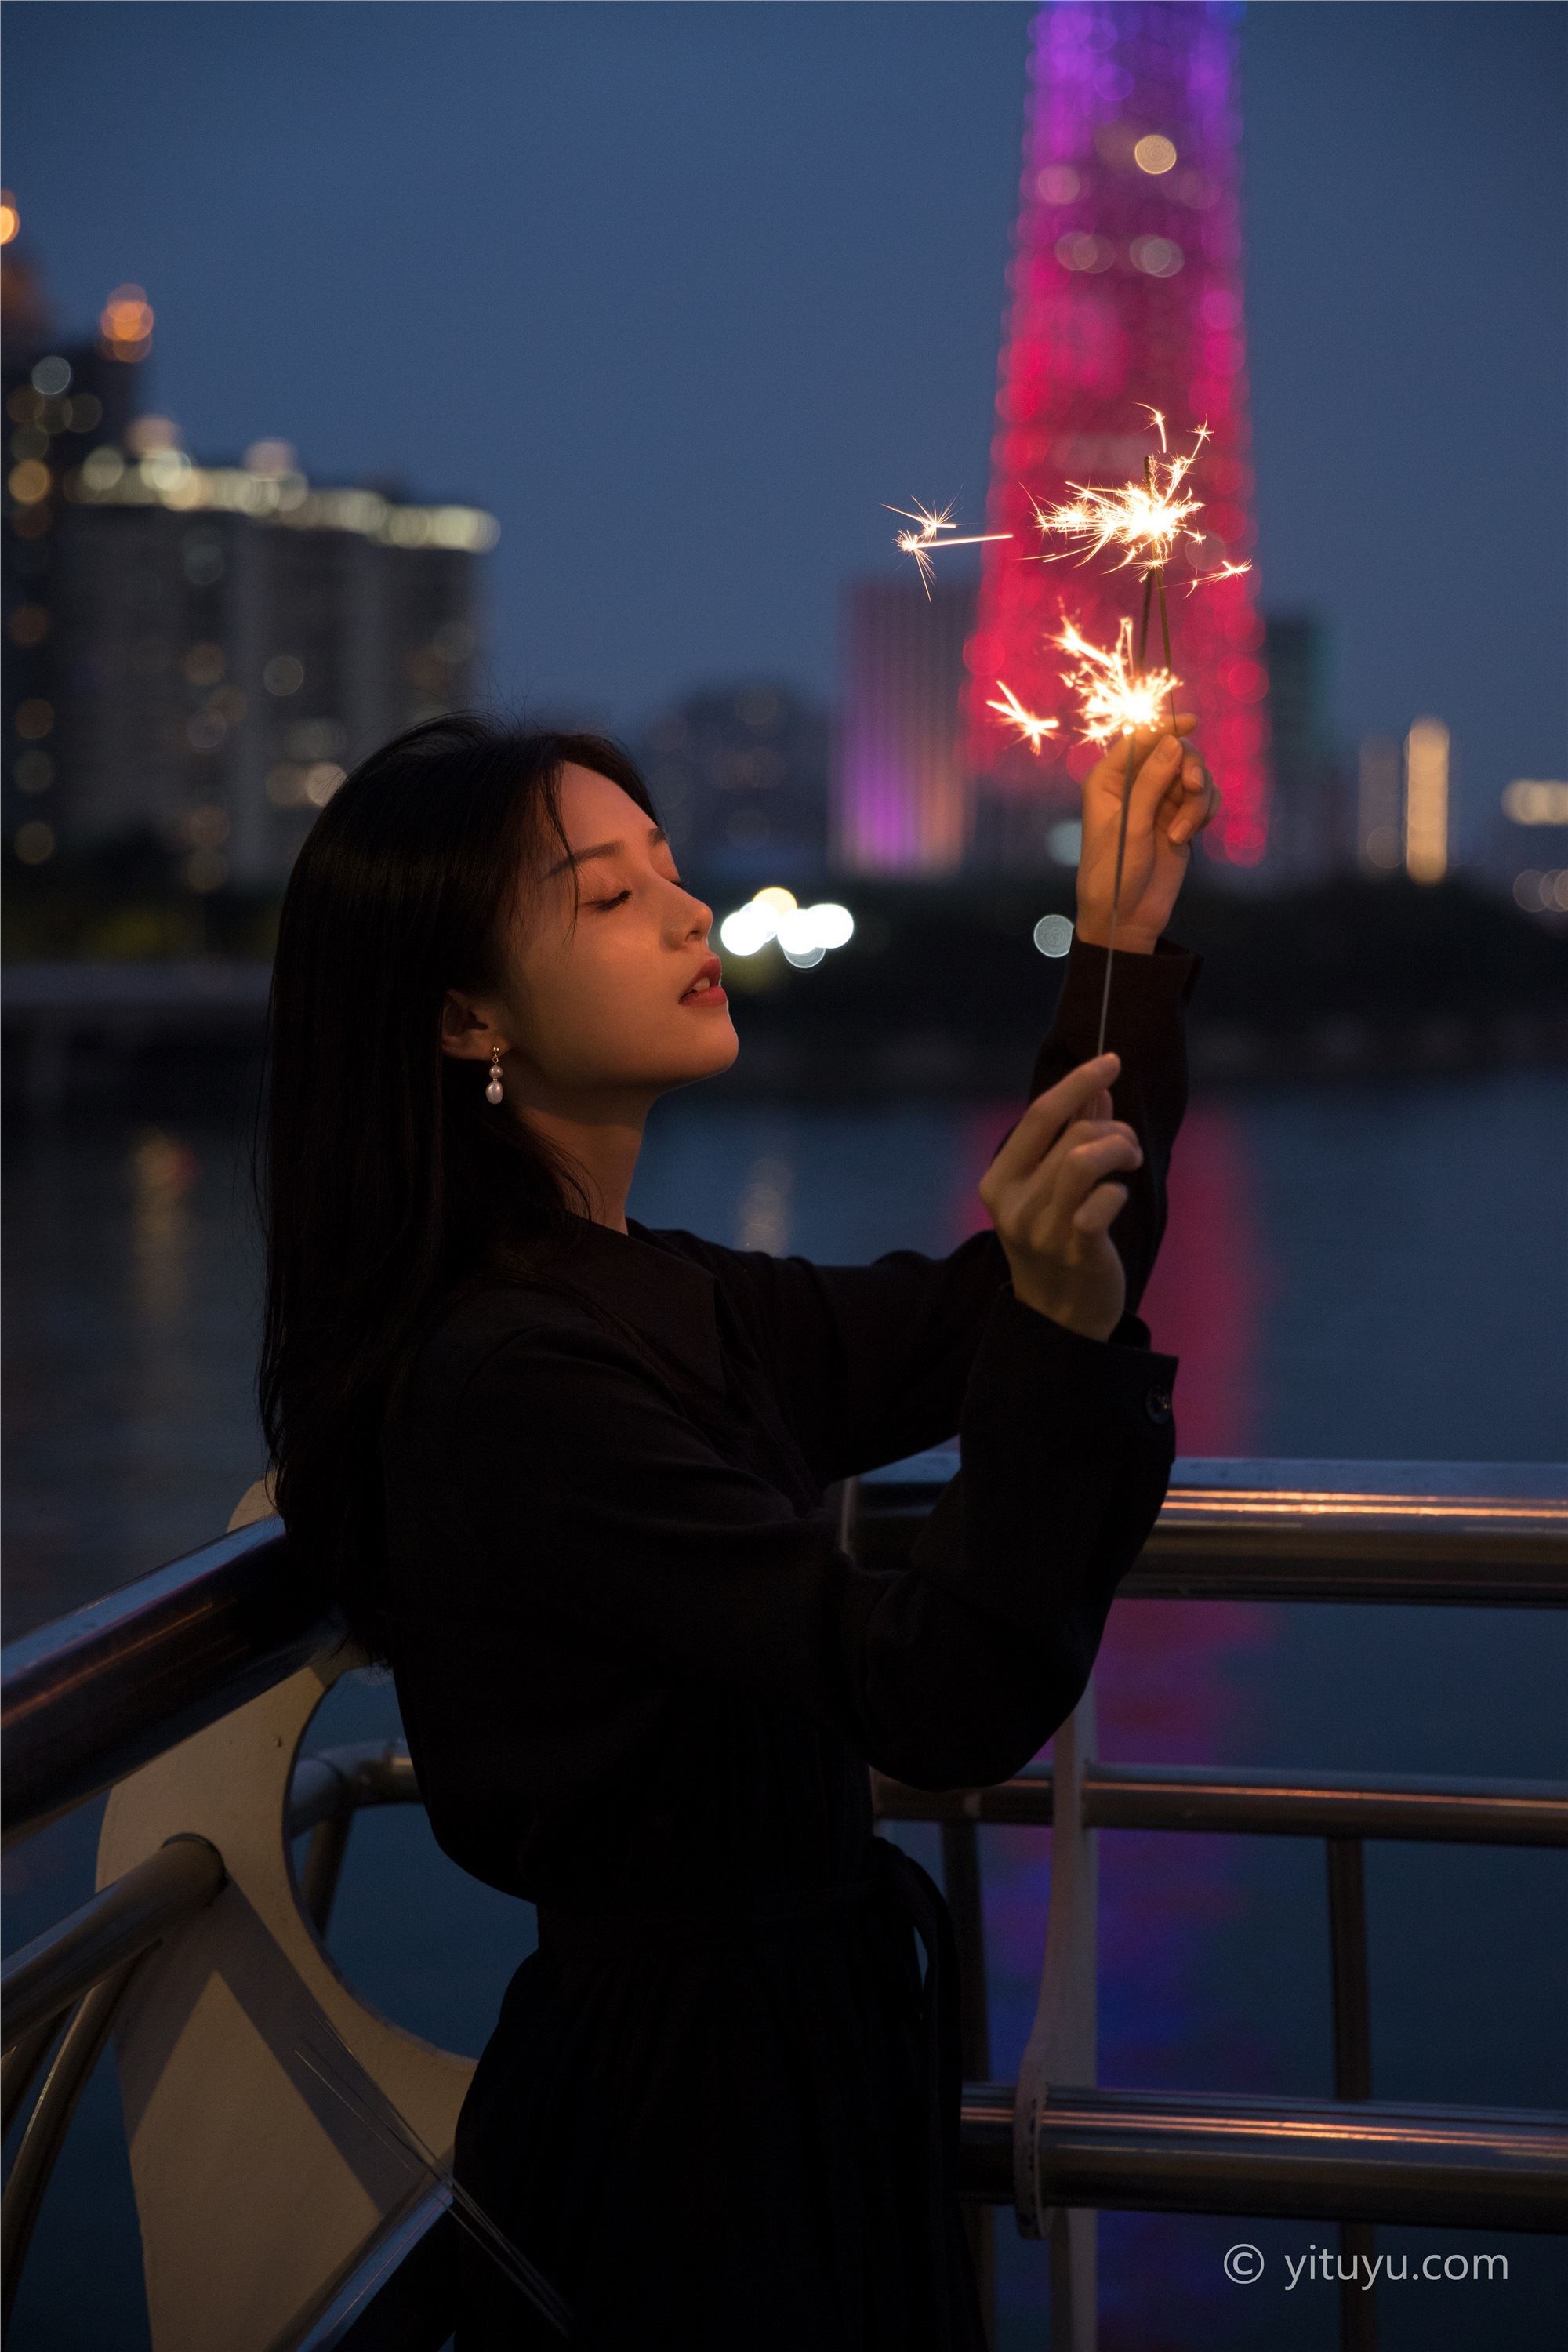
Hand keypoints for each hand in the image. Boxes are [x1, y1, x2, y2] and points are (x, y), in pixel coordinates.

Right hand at [978, 1054, 1140, 1341]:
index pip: (1039, 1114)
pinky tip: (1117, 1200)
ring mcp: (1041, 1229)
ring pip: (1086, 1156)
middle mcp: (1013, 1202)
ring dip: (1120, 1149)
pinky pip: (1103, 1200)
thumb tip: (1098, 1088)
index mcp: (999, 1180)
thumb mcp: (1053, 1188)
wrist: (1058, 1318)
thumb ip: (1071, 1135)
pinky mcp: (1075, 1250)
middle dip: (1113, 1127)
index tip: (1112, 1060)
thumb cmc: (1058, 1243)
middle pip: (1072, 1131)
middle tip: (1128, 1147)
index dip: (1078, 1081)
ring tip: (1128, 1161)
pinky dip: (1118, 1191)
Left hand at [1075, 716, 1220, 952]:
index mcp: (1109, 780)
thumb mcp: (1131, 826)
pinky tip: (1188, 836)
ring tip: (1182, 832)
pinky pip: (1205, 799)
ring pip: (1195, 776)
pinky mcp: (1181, 819)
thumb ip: (1151, 782)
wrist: (1127, 917)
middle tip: (1193, 789)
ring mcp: (1160, 802)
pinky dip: (1204, 812)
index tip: (1191, 722)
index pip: (1139, 739)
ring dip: (1197, 801)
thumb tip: (1174, 741)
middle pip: (1176, 752)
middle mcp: (1134, 785)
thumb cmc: (1114, 873)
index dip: (1165, 726)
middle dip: (1190, 769)